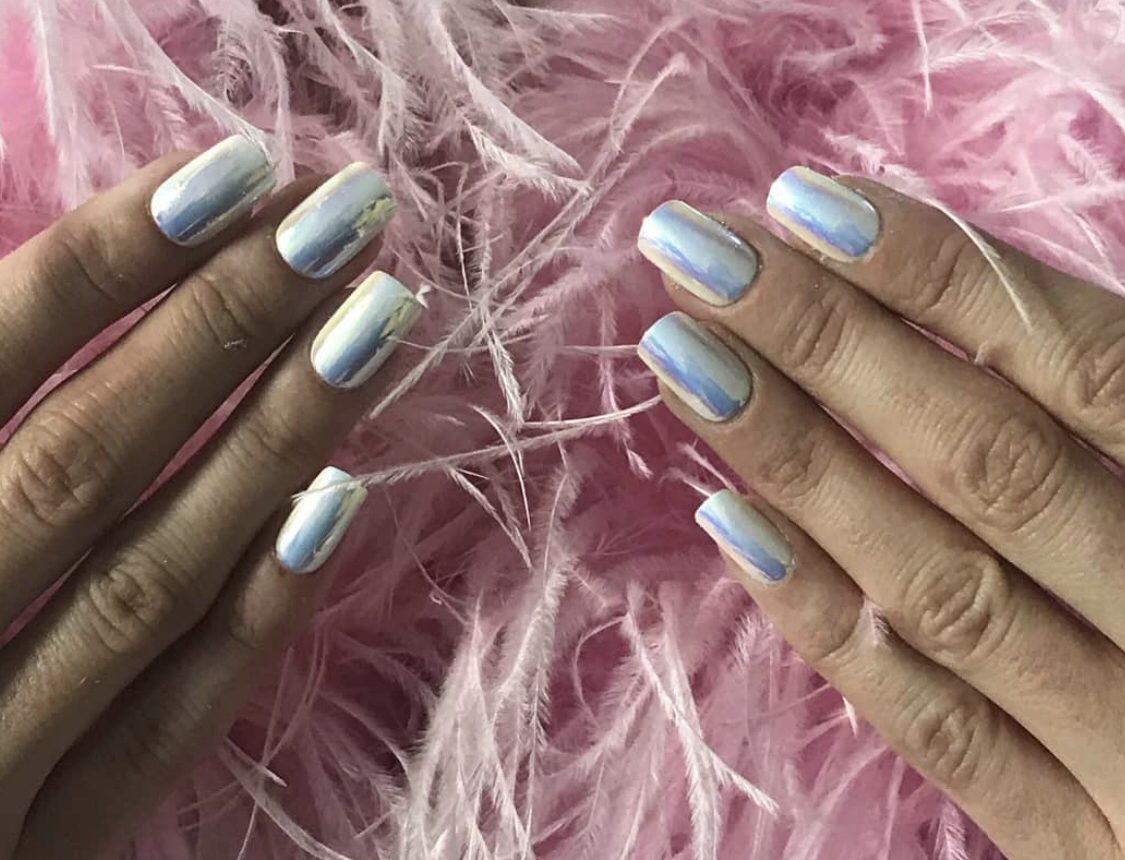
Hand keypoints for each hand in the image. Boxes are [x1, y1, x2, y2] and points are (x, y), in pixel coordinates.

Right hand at [0, 137, 421, 858]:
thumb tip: (95, 284)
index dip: (110, 262)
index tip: (237, 174)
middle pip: (86, 456)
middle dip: (224, 324)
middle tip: (346, 216)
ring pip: (149, 577)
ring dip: (274, 440)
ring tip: (377, 321)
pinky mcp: (49, 844)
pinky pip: (170, 719)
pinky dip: (256, 609)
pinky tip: (339, 502)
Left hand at [636, 168, 1124, 858]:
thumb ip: (1104, 424)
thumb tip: (936, 301)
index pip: (1088, 365)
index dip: (941, 277)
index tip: (801, 206)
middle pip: (990, 462)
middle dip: (827, 344)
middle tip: (694, 254)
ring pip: (940, 584)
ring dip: (797, 461)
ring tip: (680, 358)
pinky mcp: (1078, 845)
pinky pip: (937, 731)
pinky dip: (826, 622)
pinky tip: (726, 523)